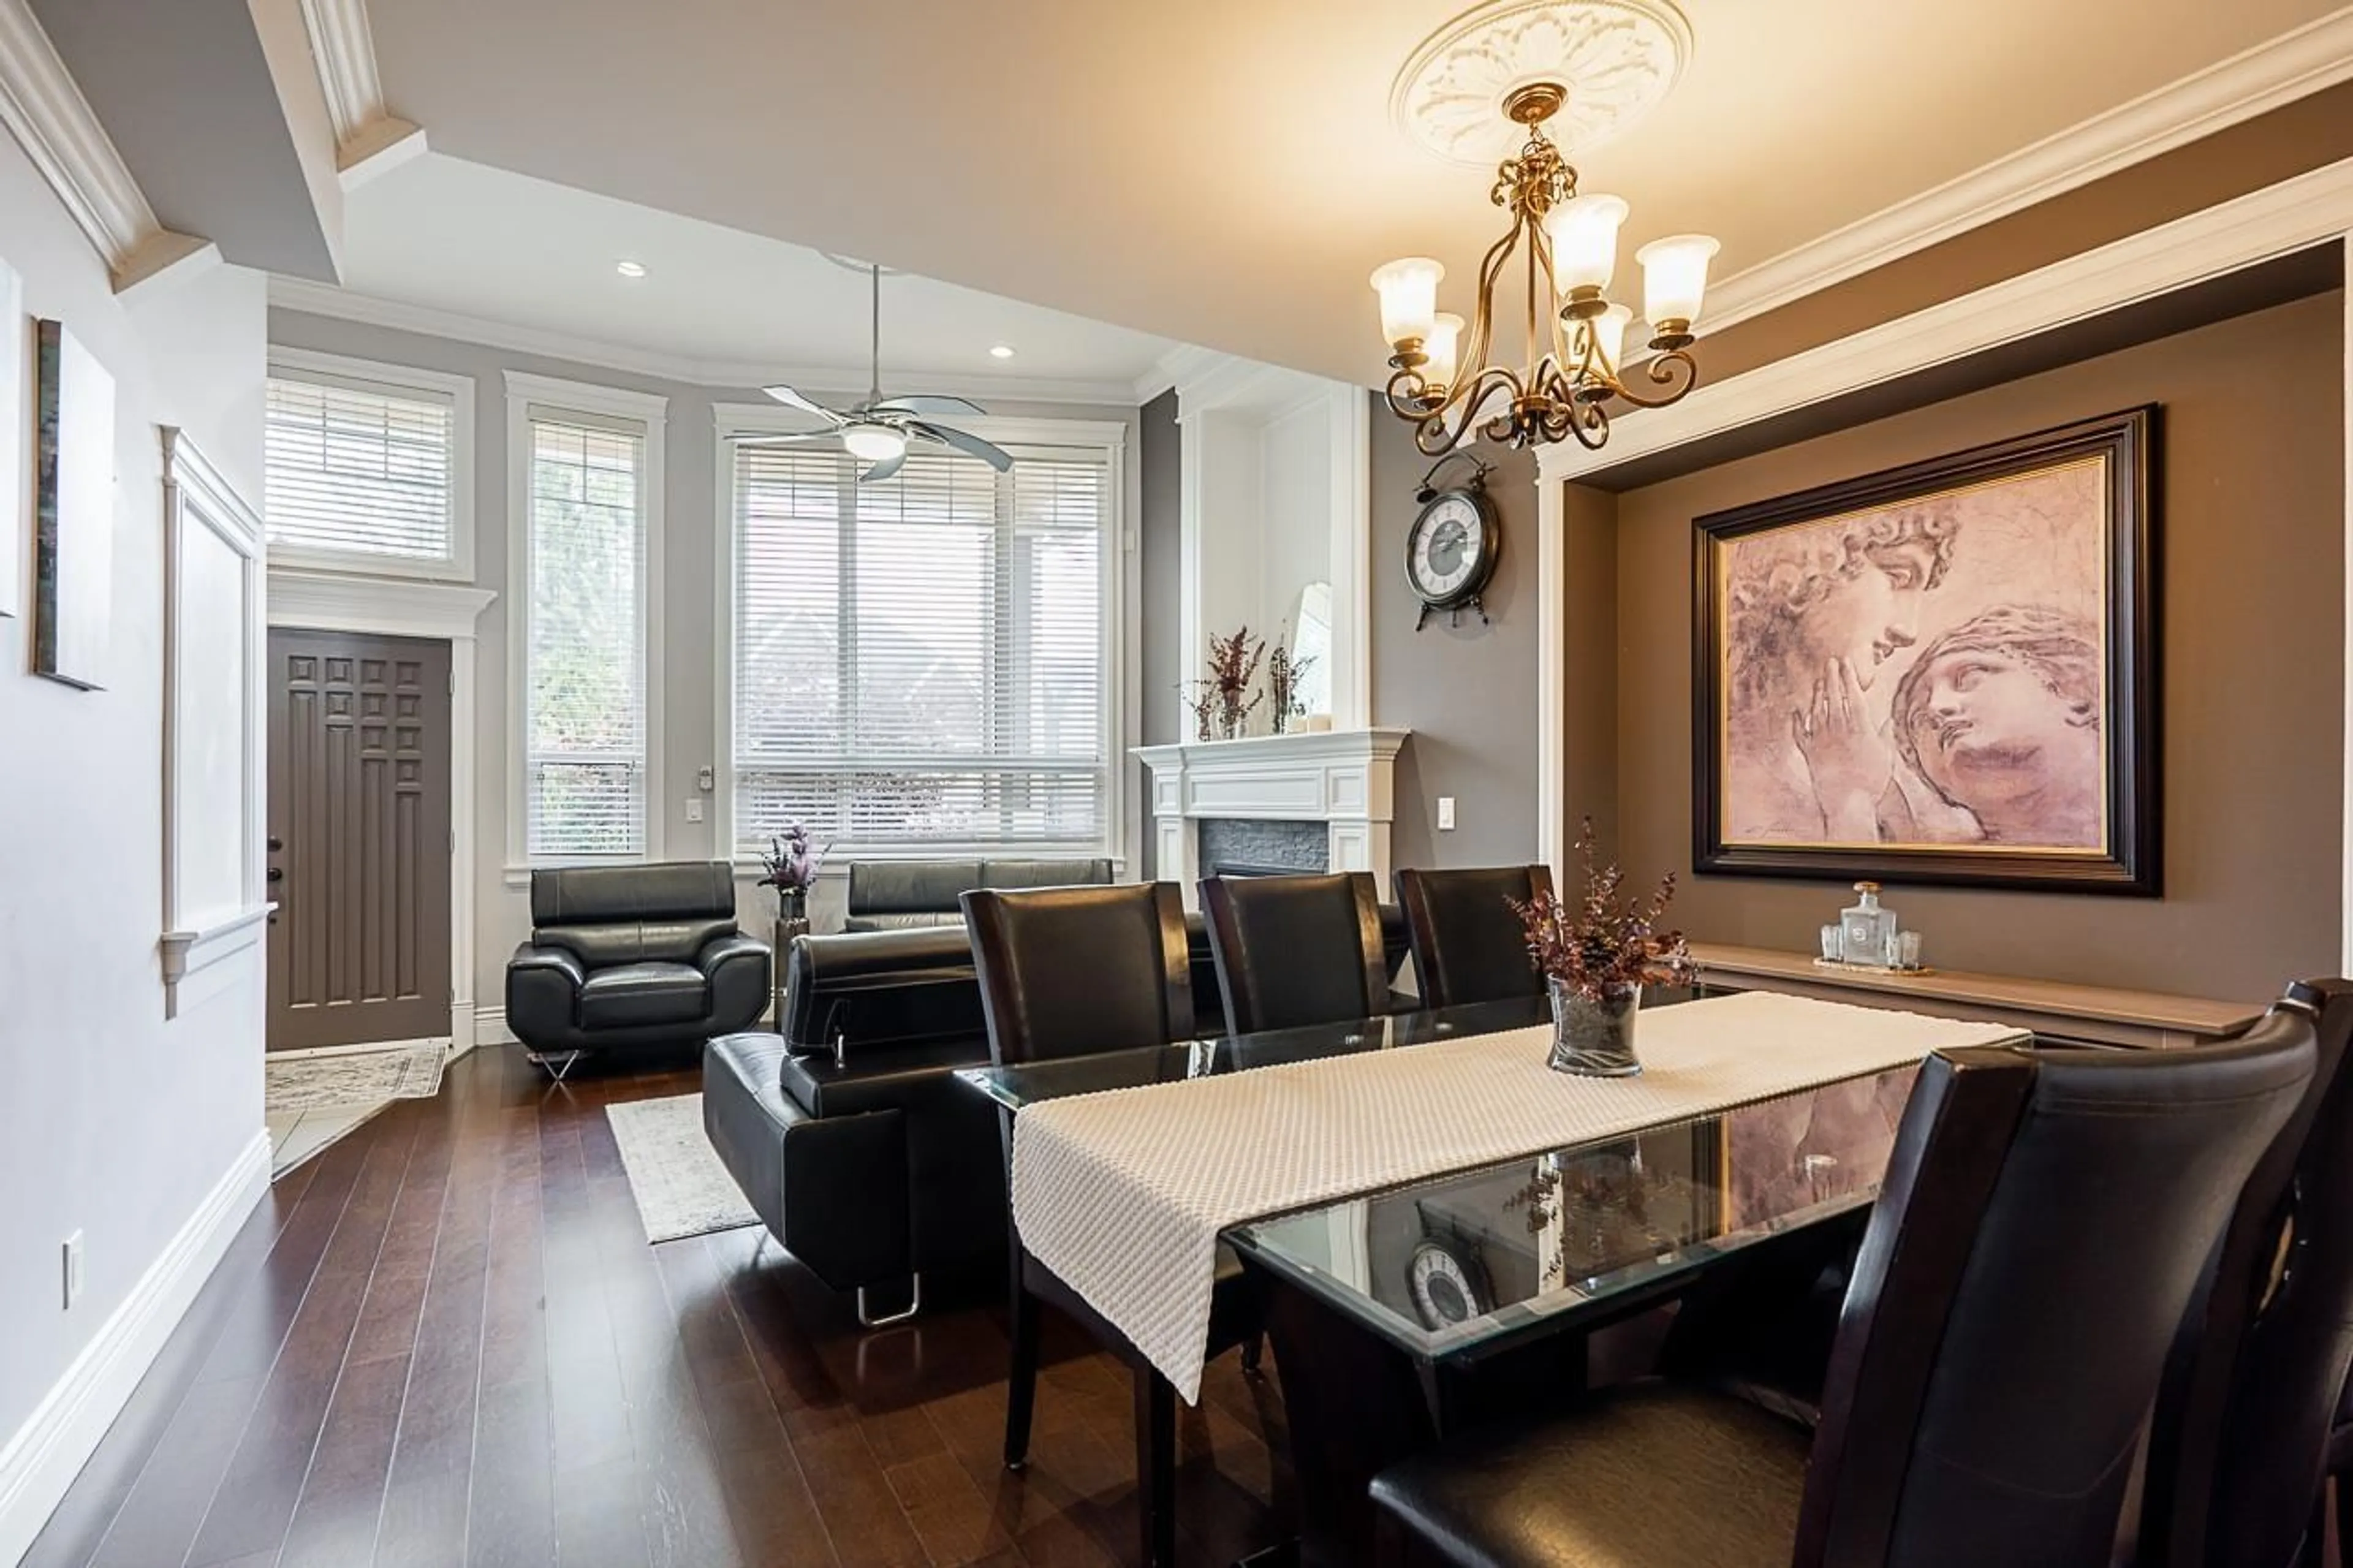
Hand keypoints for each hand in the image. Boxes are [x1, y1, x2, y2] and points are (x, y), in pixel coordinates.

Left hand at [1791, 657, 1894, 840]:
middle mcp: (1838, 729)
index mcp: (1860, 728)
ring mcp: (1821, 740)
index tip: (1847, 662)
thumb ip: (1882, 734)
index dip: (1849, 676)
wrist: (1847, 802)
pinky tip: (1797, 711)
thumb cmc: (1871, 781)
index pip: (1853, 695)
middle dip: (1832, 677)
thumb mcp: (1884, 755)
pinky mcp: (1808, 752)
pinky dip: (1798, 721)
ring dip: (1818, 693)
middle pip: (1834, 697)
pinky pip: (1800, 732)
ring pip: (1817, 710)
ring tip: (1820, 680)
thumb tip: (1885, 718)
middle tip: (1830, 661)